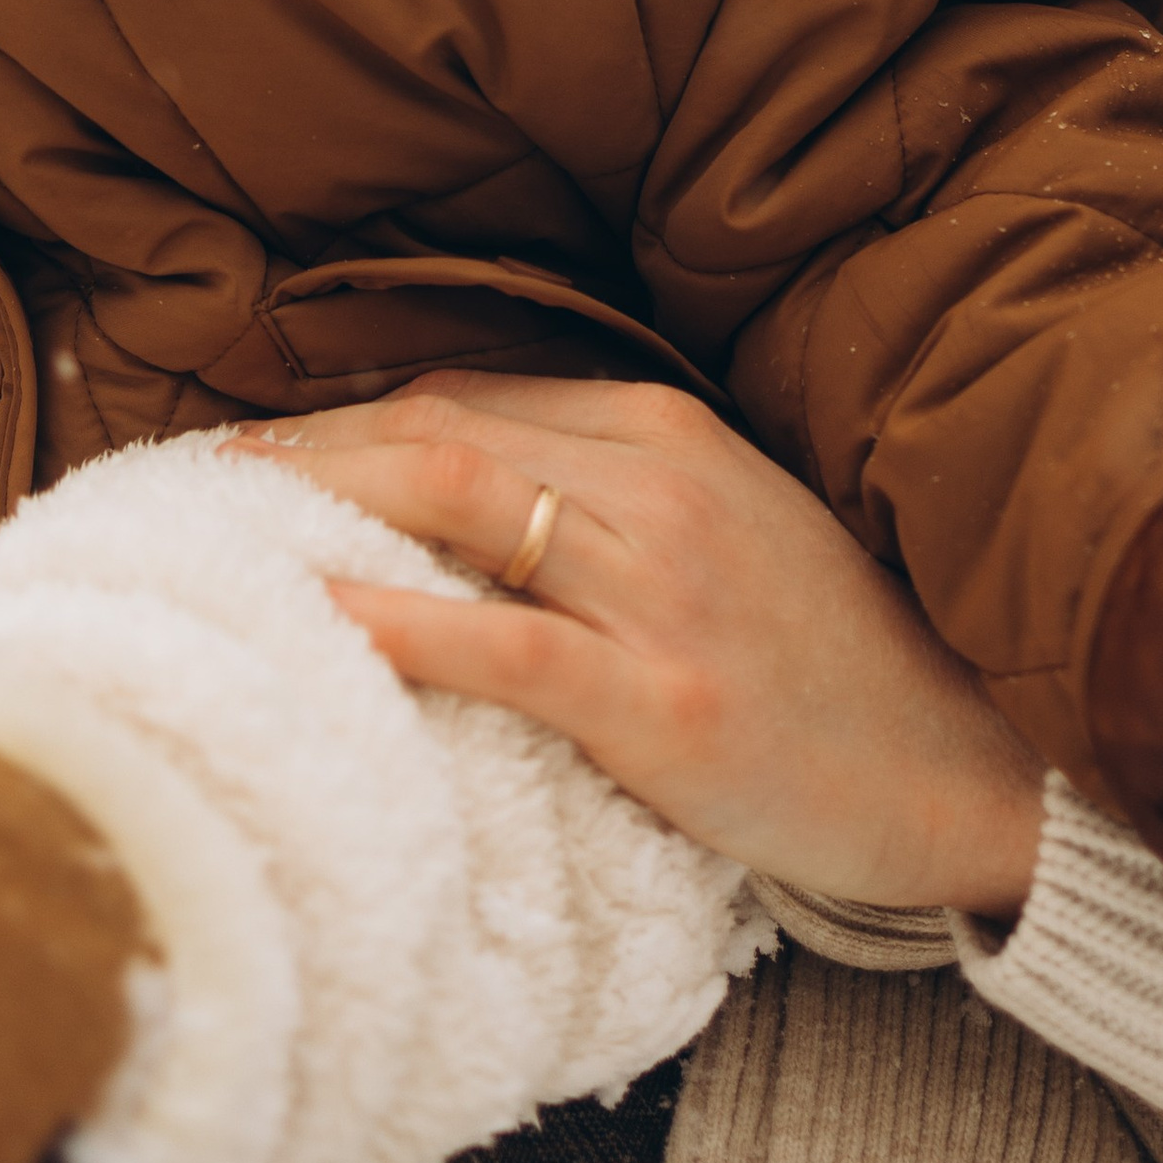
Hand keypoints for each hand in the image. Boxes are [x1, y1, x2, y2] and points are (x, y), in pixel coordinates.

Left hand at [239, 373, 1044, 915]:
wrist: (961, 764)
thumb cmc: (828, 655)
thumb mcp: (722, 531)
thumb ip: (602, 494)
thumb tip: (445, 490)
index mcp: (665, 431)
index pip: (464, 399)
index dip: (345, 421)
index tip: (256, 456)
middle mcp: (657, 483)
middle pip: (438, 432)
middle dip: (307, 448)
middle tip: (202, 482)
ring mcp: (663, 587)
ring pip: (458, 500)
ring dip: (324, 502)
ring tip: (224, 526)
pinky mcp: (665, 699)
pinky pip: (508, 641)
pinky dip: (401, 618)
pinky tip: (320, 615)